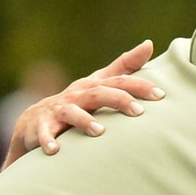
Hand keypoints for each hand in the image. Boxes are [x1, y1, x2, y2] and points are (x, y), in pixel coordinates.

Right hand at [2, 41, 164, 164]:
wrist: (35, 120)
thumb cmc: (75, 102)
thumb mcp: (99, 83)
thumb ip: (123, 67)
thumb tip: (149, 44)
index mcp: (93, 86)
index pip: (119, 81)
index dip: (139, 85)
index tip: (161, 95)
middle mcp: (77, 95)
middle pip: (99, 94)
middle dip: (119, 100)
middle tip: (139, 112)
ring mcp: (59, 110)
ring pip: (71, 112)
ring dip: (85, 121)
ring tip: (100, 131)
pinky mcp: (42, 125)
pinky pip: (44, 132)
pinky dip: (48, 140)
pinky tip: (55, 150)